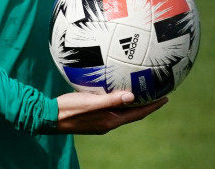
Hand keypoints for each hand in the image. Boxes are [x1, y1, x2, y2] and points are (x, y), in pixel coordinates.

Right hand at [46, 91, 167, 134]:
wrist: (48, 117)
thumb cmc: (69, 109)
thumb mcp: (91, 102)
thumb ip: (111, 100)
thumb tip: (132, 96)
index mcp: (110, 121)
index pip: (138, 114)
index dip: (152, 106)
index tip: (166, 98)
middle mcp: (107, 122)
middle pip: (132, 113)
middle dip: (146, 104)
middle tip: (157, 92)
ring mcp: (99, 121)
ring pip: (121, 111)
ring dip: (132, 103)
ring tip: (140, 91)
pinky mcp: (91, 116)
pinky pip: (110, 108)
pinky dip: (118, 100)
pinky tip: (114, 90)